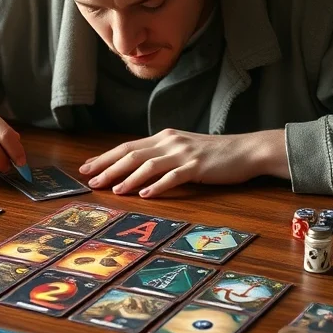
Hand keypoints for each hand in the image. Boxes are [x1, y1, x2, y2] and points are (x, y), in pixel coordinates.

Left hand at [79, 128, 288, 196]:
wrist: (246, 150)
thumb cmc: (213, 154)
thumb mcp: (182, 149)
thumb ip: (161, 155)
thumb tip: (135, 168)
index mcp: (164, 137)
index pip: (128, 147)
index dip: (105, 157)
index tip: (86, 167)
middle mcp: (170, 142)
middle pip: (132, 154)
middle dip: (108, 168)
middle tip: (91, 181)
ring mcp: (183, 153)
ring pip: (149, 165)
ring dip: (128, 178)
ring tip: (114, 190)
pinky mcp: (197, 166)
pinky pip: (173, 177)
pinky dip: (157, 186)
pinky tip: (145, 195)